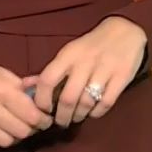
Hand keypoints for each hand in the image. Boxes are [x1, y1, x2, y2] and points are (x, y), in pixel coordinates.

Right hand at [0, 45, 52, 148]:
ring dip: (14, 136)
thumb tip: (41, 92)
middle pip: (21, 132)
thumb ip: (21, 85)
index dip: (43, 120)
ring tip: (15, 127)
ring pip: (6, 142)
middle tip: (33, 124)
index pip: (31, 116)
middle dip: (31, 129)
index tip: (46, 118)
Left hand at [33, 16, 148, 127]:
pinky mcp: (122, 76)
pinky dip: (97, 112)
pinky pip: (106, 102)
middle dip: (62, 116)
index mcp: (68, 55)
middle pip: (68, 97)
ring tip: (77, 117)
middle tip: (61, 122)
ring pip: (87, 102)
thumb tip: (25, 87)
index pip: (47, 80)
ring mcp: (105, 69)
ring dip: (79, 115)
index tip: (43, 111)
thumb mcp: (69, 53)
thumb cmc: (91, 46)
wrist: (126, 30)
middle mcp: (85, 61)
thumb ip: (50, 72)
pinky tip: (93, 112)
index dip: (41, 100)